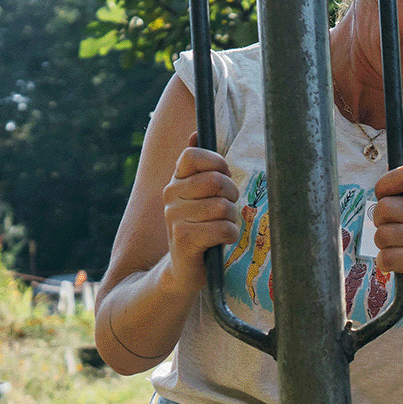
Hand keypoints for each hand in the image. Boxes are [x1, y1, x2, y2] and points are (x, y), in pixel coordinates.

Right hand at [163, 133, 241, 267]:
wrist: (182, 270)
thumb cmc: (200, 228)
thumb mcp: (198, 196)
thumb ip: (199, 168)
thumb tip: (196, 133)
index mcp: (176, 181)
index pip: (194, 156)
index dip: (217, 164)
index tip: (223, 179)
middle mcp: (170, 195)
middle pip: (215, 181)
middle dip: (232, 196)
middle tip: (227, 210)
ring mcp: (174, 217)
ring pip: (223, 207)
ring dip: (231, 220)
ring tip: (222, 228)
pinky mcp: (183, 239)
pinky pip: (223, 229)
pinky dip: (230, 235)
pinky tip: (221, 241)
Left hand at [371, 164, 402, 307]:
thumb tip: (401, 162)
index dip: (384, 185)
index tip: (384, 199)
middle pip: (384, 208)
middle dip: (379, 224)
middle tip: (391, 232)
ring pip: (383, 235)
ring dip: (383, 247)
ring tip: (397, 250)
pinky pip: (388, 258)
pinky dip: (386, 263)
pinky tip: (397, 264)